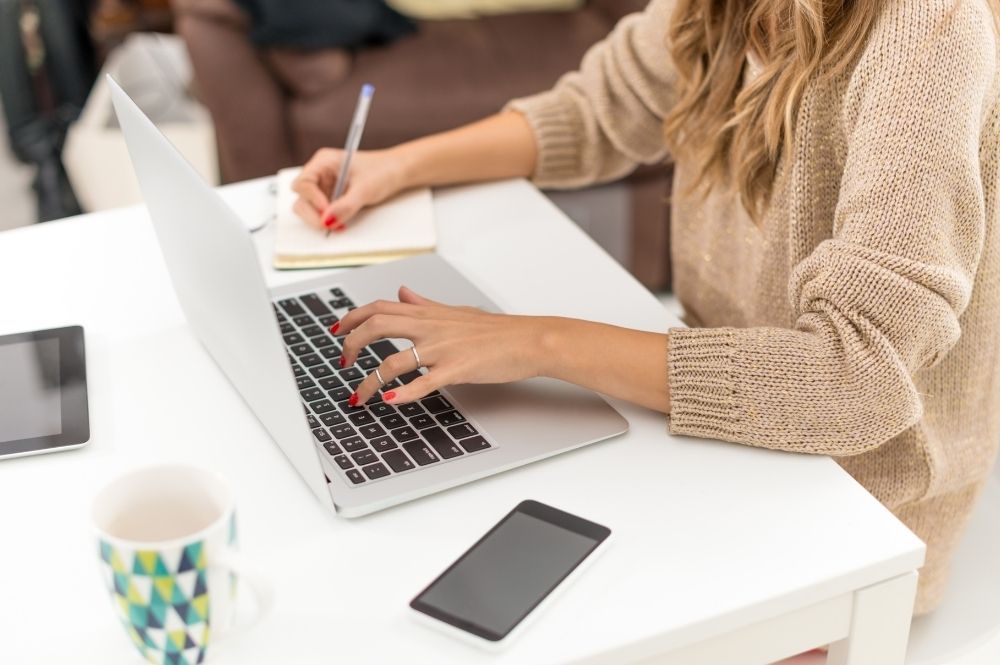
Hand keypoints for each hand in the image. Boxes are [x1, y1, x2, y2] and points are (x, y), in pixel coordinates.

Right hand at [291, 147, 409, 231]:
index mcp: (323, 162)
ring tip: (339, 226)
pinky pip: (321, 213)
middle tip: (330, 225)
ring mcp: (323, 187)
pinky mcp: (330, 199)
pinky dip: (328, 221)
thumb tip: (327, 221)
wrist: (397, 172)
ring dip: (320, 219)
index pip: (303, 183)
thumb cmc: (383, 171)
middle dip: (313, 213)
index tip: (326, 211)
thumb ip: (346, 205)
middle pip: (301, 197)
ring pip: (308, 208)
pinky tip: (342, 224)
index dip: (312, 199)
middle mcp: (319, 173)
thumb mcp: (366, 189)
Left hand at [336, 286, 547, 405]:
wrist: (527, 341)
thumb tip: (402, 292)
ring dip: (368, 381)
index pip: (379, 308)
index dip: (352, 317)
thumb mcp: (454, 312)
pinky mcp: (456, 370)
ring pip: (392, 361)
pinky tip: (388, 401)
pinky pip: (422, 383)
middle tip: (342, 363)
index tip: (337, 330)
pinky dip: (401, 393)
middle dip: (351, 345)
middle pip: (376, 326)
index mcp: (427, 314)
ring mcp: (442, 349)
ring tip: (358, 397)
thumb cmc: (495, 331)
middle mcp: (430, 328)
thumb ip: (424, 305)